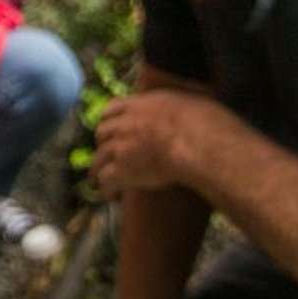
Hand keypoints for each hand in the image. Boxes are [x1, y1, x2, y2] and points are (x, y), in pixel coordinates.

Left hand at [92, 87, 215, 198]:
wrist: (195, 142)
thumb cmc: (201, 122)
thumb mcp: (186, 101)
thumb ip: (176, 105)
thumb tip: (188, 107)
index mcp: (138, 105)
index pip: (113, 107)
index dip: (109, 118)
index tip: (109, 125)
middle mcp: (124, 124)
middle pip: (102, 132)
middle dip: (102, 143)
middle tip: (106, 153)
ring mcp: (120, 147)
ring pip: (99, 158)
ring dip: (97, 169)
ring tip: (97, 180)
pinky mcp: (122, 170)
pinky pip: (107, 180)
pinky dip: (107, 189)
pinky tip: (110, 197)